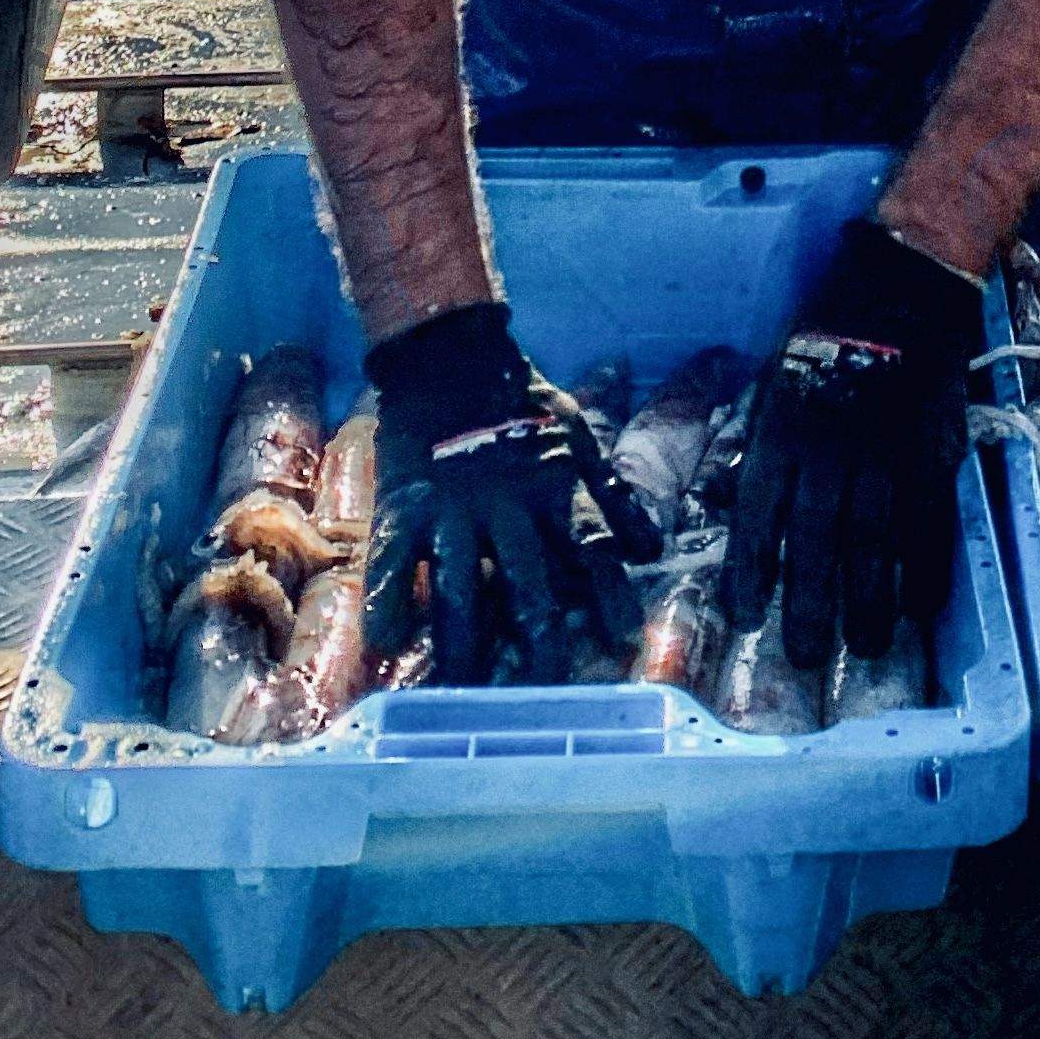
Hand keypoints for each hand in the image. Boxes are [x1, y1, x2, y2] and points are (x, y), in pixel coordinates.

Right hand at [363, 299, 657, 685]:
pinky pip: (392, 560)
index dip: (608, 593)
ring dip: (463, 638)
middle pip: (526, 581)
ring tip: (463, 685)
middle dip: (538, 636)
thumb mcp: (580, 440)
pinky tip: (386, 643)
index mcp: (553, 490)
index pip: (590, 548)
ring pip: (459, 584)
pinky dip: (388, 600)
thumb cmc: (524, 402)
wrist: (449, 354)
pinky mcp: (403, 507)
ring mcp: (451, 510)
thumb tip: (653, 552)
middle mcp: (506, 507)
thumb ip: (613, 497)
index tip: (622, 638)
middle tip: (545, 684)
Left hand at [722, 220, 985, 669]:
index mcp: (781, 428)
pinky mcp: (934, 448)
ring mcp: (885, 450)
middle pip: (816, 540)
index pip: (758, 514)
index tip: (744, 617)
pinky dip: (928, 566)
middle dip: (809, 604)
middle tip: (806, 656)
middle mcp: (828, 446)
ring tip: (869, 645)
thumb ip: (760, 442)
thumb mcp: (774, 379)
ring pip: (874, 540)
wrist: (903, 282)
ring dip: (871, 600)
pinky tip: (922, 603)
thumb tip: (724, 498)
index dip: (749, 569)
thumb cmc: (827, 331)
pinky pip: (930, 519)